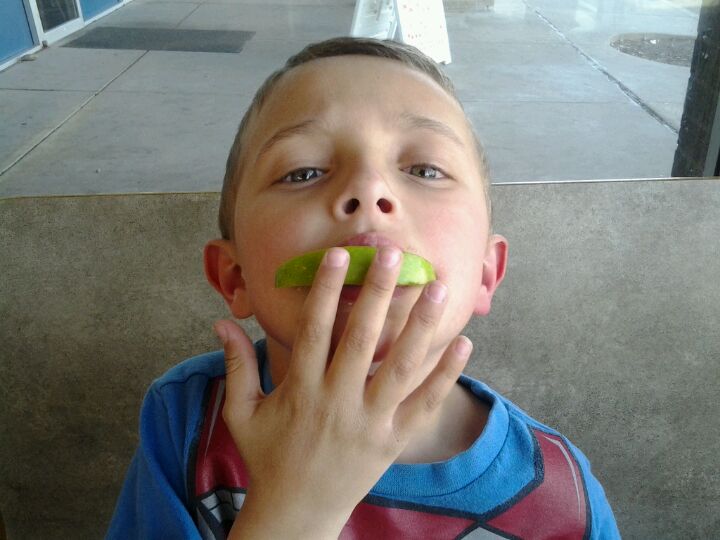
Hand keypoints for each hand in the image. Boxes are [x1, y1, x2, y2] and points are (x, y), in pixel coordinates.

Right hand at [214, 247, 472, 538]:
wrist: (296, 513)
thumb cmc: (267, 458)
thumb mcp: (241, 414)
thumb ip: (235, 366)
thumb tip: (219, 322)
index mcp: (301, 390)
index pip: (315, 330)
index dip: (326, 290)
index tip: (339, 256)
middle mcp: (337, 401)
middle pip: (362, 338)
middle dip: (379, 293)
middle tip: (394, 254)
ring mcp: (370, 422)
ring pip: (400, 366)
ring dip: (420, 325)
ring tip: (439, 288)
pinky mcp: (393, 440)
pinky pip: (424, 404)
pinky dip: (445, 375)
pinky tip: (464, 344)